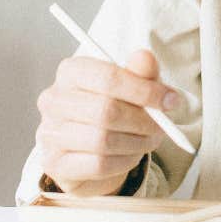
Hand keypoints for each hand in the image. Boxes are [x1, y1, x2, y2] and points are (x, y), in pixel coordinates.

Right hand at [36, 49, 177, 195]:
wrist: (90, 148)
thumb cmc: (114, 108)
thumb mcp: (132, 86)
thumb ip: (140, 72)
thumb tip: (145, 57)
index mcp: (71, 71)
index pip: (108, 77)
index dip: (144, 90)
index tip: (170, 100)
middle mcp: (53, 100)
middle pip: (106, 111)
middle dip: (143, 121)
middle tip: (162, 126)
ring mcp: (49, 133)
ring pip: (102, 140)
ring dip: (136, 143)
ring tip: (149, 140)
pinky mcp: (55, 163)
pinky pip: (98, 165)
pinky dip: (124, 161)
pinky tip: (131, 155)